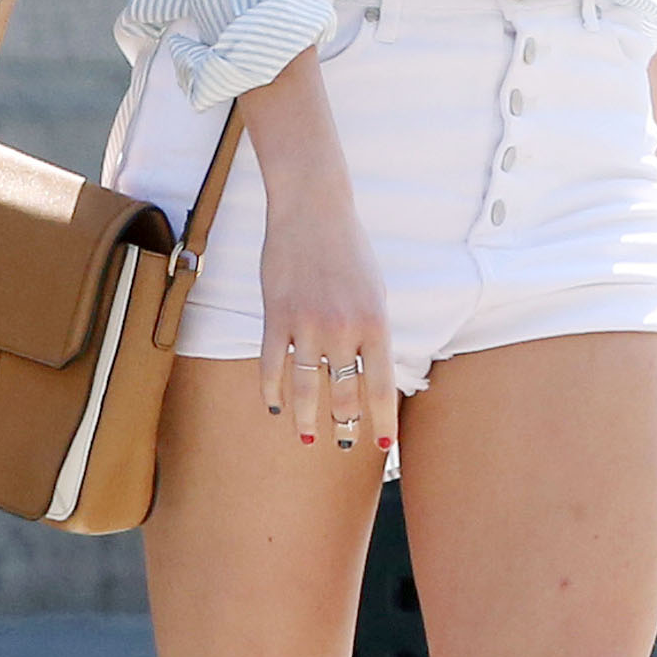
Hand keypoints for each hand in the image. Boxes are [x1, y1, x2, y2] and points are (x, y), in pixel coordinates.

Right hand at [258, 181, 398, 459]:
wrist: (312, 210)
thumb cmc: (349, 251)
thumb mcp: (375, 292)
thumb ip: (372, 333)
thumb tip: (369, 376)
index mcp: (375, 323)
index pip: (381, 387)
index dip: (384, 422)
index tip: (384, 447)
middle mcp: (343, 328)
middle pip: (343, 395)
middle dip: (345, 425)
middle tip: (344, 440)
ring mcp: (307, 324)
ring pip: (305, 389)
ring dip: (308, 420)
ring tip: (310, 438)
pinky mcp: (276, 316)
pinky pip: (273, 366)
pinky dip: (272, 392)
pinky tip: (274, 407)